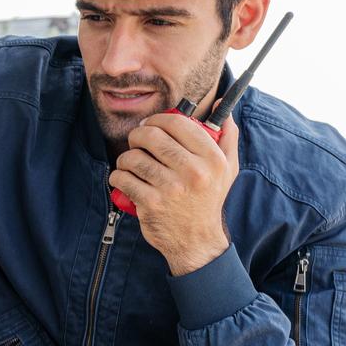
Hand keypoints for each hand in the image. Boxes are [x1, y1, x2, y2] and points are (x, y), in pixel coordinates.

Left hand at [111, 114, 239, 275]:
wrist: (197, 240)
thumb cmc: (208, 199)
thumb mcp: (228, 168)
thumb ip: (227, 135)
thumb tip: (219, 104)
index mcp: (212, 159)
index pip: (178, 124)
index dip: (158, 119)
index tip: (151, 125)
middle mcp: (194, 172)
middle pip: (152, 136)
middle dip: (137, 135)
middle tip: (137, 142)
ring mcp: (171, 188)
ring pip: (133, 156)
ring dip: (125, 157)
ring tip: (130, 164)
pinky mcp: (151, 203)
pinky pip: (123, 178)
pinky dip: (118, 176)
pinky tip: (123, 179)